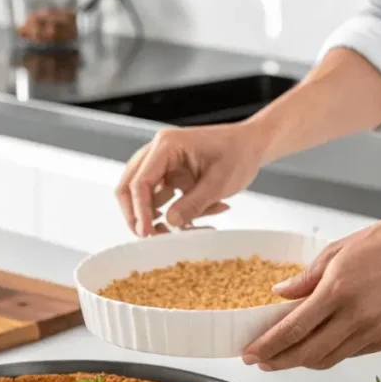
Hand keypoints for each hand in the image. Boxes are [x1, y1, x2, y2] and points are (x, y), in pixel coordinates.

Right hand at [115, 123, 267, 236]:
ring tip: (187, 226)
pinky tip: (201, 215)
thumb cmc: (239, 154)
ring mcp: (162, 164)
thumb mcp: (220, 182)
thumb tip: (169, 223)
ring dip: (158, 216)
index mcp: (167, 146)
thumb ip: (194, 204)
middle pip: (129, 186)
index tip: (146, 234)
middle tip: (148, 236)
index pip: (140, 182)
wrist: (252, 144)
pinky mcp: (169, 176)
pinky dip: (175, 212)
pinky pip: (161, 199)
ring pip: (143, 195)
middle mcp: (158, 152)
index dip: (140, 211)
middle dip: (136, 214)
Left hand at [242, 211, 380, 369]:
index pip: (293, 329)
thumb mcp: (338, 250)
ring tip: (284, 357)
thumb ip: (306, 277)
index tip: (250, 353)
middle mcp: (355, 317)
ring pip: (328, 360)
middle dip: (278, 361)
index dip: (268, 346)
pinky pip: (350, 354)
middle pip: (307, 353)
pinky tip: (318, 346)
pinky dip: (329, 353)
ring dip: (302, 362)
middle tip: (261, 362)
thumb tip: (280, 294)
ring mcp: (374, 332)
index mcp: (338, 291)